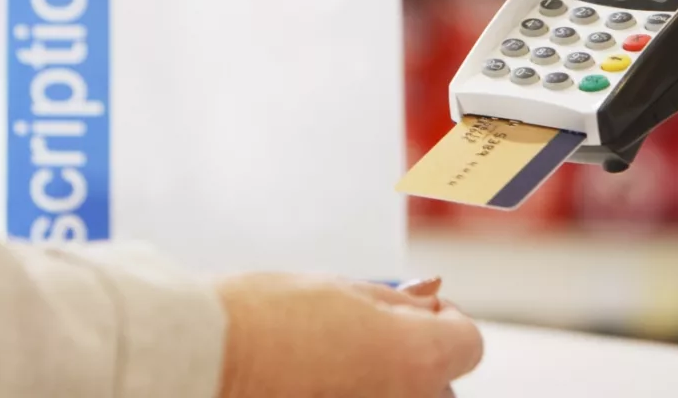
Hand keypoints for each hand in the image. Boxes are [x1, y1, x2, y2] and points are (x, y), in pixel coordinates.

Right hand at [216, 273, 482, 397]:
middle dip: (416, 357)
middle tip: (364, 336)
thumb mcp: (339, 289)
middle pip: (439, 383)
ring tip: (333, 362)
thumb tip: (431, 295)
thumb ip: (395, 301)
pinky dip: (355, 392)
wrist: (210, 358)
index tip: (415, 309)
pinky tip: (318, 380)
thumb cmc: (266, 317)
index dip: (443, 319)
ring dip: (386, 381)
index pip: (467, 342)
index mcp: (416, 359)